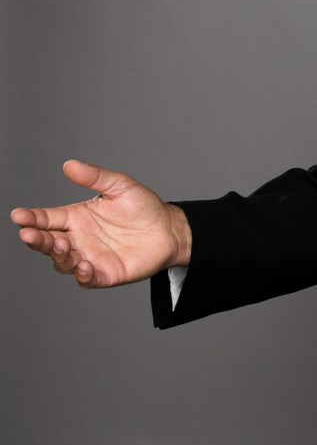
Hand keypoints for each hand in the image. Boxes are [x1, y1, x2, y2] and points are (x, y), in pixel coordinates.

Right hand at [10, 160, 190, 287]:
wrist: (169, 229)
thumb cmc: (143, 206)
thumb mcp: (120, 186)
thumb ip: (95, 177)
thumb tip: (69, 164)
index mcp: (76, 217)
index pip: (47, 219)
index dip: (31, 218)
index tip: (18, 215)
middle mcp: (77, 239)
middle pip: (48, 242)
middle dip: (36, 239)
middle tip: (29, 234)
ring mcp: (88, 258)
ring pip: (62, 262)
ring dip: (57, 255)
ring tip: (61, 244)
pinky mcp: (104, 274)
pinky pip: (86, 279)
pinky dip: (81, 275)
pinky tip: (83, 266)